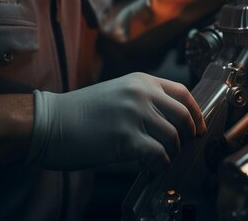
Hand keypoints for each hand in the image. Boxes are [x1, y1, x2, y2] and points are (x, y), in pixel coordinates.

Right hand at [27, 73, 204, 171]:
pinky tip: (153, 167)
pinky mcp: (125, 138)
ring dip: (172, 152)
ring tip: (162, 158)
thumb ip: (145, 100)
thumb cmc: (80, 112)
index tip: (199, 127)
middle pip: (184, 115)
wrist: (47, 122)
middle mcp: (142, 94)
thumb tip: (171, 121)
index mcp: (141, 81)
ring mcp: (134, 115)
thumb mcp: (118, 92)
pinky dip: (160, 164)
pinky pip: (158, 154)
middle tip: (184, 146)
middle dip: (189, 135)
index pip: (183, 93)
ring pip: (173, 136)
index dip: (196, 112)